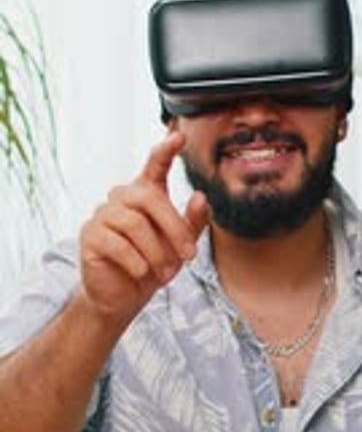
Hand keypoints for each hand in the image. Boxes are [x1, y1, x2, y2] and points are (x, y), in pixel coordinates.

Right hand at [79, 132, 208, 323]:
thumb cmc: (152, 265)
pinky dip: (136, 261)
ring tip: (167, 273)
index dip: (166, 150)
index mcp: (144, 194)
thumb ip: (192, 223)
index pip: (154, 166)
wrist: (122, 296)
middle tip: (189, 257)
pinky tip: (142, 273)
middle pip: (150, 199)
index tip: (179, 135)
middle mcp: (122, 198)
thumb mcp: (179, 246)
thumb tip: (201, 197)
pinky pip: (117, 244)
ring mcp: (103, 215)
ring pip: (135, 225)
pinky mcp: (90, 236)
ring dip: (157, 252)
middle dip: (174, 229)